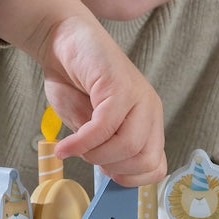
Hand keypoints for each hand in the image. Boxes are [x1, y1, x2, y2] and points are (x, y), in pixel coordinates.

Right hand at [0, 0, 165, 185]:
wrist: (63, 39)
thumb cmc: (74, 80)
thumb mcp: (89, 124)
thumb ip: (102, 146)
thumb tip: (108, 172)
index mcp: (148, 120)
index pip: (156, 165)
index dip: (130, 179)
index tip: (104, 173)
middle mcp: (149, 109)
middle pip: (145, 159)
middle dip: (112, 168)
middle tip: (87, 158)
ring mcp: (138, 96)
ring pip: (128, 145)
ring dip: (95, 155)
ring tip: (73, 147)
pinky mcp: (120, 86)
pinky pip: (104, 127)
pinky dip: (81, 143)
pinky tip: (64, 146)